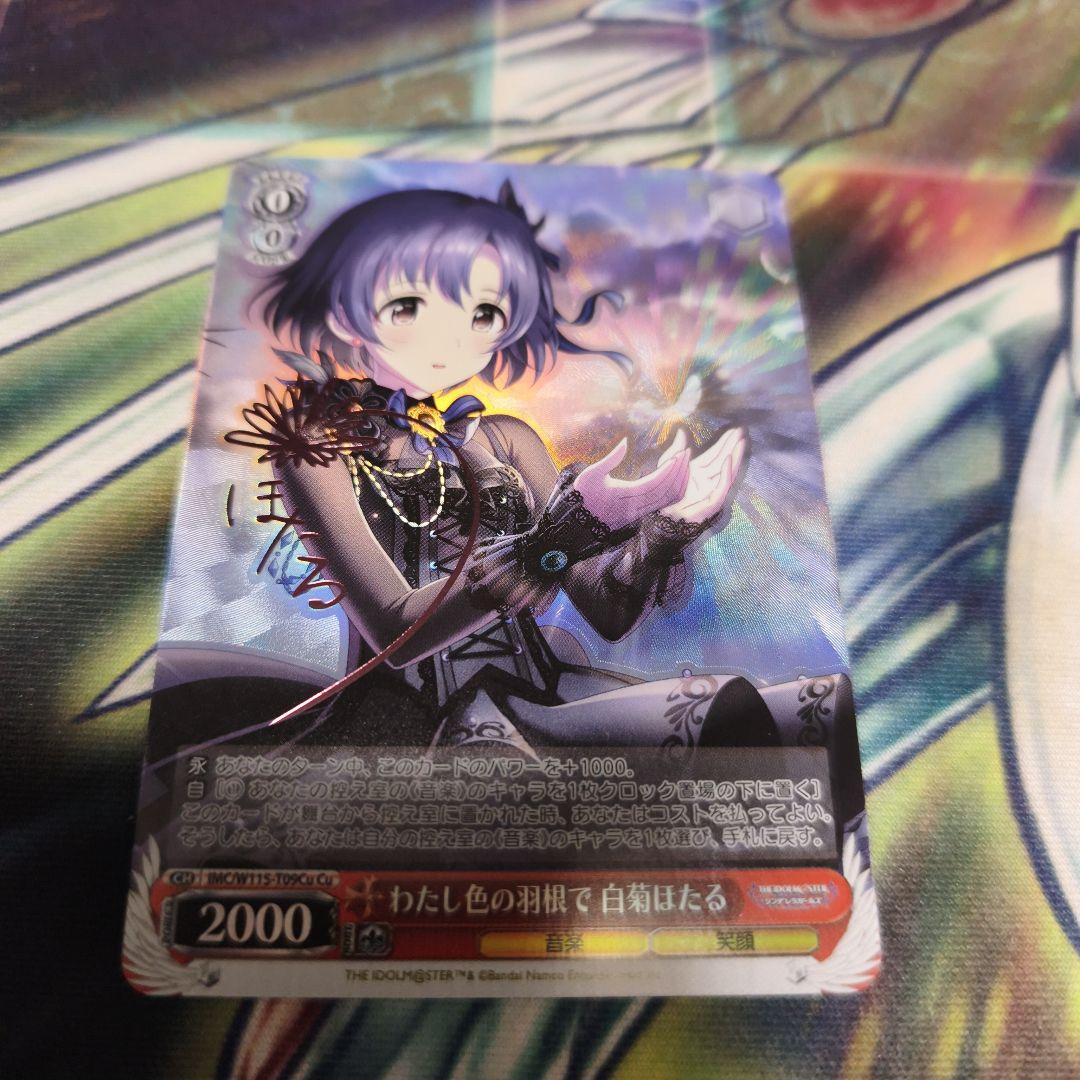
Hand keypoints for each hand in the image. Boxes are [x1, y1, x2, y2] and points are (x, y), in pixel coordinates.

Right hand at [574, 437, 690, 530]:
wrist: (577, 524)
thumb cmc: (582, 496)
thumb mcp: (591, 474)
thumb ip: (610, 458)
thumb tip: (625, 441)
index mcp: (624, 496)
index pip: (654, 483)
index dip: (669, 470)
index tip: (679, 454)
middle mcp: (636, 507)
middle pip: (666, 492)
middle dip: (680, 471)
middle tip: (687, 452)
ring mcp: (640, 513)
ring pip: (668, 500)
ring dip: (680, 481)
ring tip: (685, 462)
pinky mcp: (641, 515)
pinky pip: (664, 504)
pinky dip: (674, 490)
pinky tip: (677, 477)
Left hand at [657, 426, 745, 524]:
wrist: (658, 515)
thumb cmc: (661, 492)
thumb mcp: (667, 466)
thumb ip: (676, 449)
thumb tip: (682, 430)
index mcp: (698, 472)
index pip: (715, 454)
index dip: (725, 442)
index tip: (735, 429)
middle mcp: (706, 480)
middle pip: (723, 460)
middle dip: (733, 446)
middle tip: (742, 431)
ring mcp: (709, 491)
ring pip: (726, 472)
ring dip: (734, 457)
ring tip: (741, 442)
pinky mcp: (710, 503)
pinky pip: (721, 487)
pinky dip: (726, 474)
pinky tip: (729, 459)